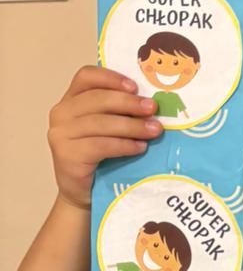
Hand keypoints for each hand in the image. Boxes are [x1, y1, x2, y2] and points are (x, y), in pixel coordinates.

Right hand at [48, 67, 161, 209]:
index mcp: (70, 100)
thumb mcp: (109, 128)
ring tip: (154, 131)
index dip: (111, 78)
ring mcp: (61, 134)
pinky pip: (101, 145)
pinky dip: (124, 145)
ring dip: (132, 126)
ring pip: (100, 123)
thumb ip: (119, 112)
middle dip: (129, 103)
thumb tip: (152, 101)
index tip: (135, 87)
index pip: (86, 77)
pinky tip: (140, 147)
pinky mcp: (67, 155)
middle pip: (97, 99)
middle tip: (153, 109)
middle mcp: (61, 113)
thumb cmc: (101, 157)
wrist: (85, 193)